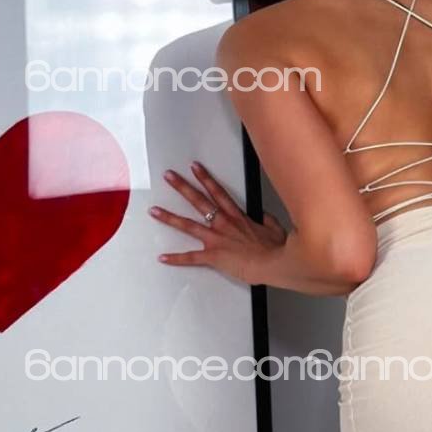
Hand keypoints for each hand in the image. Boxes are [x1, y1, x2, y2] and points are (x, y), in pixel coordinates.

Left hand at [150, 161, 287, 285]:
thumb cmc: (276, 249)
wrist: (275, 262)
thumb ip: (266, 221)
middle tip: (168, 177)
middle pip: (199, 201)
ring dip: (169, 217)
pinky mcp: (213, 256)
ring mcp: (216, 239)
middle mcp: (223, 224)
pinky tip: (163, 258)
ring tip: (154, 211)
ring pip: (188, 226)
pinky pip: (191, 258)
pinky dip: (176, 259)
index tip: (195, 168)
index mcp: (237, 217)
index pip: (217, 192)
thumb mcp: (275, 229)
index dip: (205, 179)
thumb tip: (264, 217)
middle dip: (182, 187)